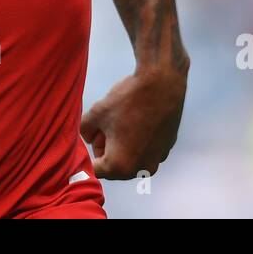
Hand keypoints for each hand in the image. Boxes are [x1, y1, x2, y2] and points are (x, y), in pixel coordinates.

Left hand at [81, 63, 187, 179]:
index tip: (89, 138)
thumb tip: (88, 137)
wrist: (162, 83)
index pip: (96, 170)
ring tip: (121, 121)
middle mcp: (141, 169)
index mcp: (120, 166)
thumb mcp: (97, 113)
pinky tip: (137, 120)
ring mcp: (157, 159)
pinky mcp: (167, 148)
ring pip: (130, 158)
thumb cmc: (128, 100)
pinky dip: (138, 141)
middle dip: (106, 149)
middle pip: (114, 167)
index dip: (88, 154)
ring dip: (122, 145)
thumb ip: (85, 130)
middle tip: (104, 127)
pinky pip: (145, 150)